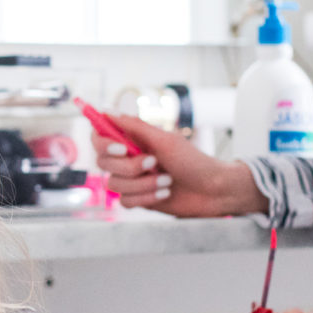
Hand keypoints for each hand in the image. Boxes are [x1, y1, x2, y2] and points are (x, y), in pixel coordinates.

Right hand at [91, 116, 266, 218]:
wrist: (213, 191)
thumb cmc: (193, 162)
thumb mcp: (165, 140)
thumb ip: (134, 126)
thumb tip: (107, 111)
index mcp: (133, 139)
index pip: (99, 137)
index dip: (103, 143)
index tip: (121, 148)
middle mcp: (128, 158)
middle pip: (103, 162)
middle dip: (130, 167)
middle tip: (154, 163)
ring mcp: (132, 179)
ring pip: (114, 184)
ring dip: (143, 184)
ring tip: (167, 181)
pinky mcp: (138, 198)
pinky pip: (125, 201)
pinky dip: (146, 197)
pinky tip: (165, 193)